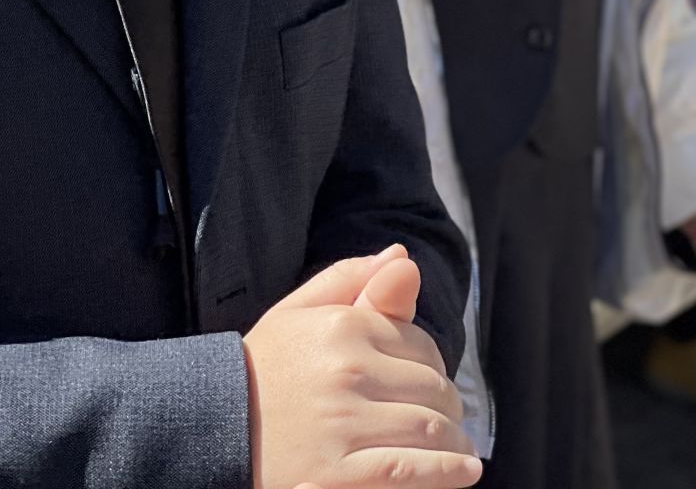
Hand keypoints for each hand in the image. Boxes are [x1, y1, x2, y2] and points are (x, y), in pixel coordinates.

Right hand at [245, 245, 479, 488]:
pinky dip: (444, 473)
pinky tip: (464, 473)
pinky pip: (406, 469)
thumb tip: (402, 256)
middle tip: (450, 424)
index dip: (434, 370)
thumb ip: (352, 279)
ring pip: (428, 429)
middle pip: (431, 389)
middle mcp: (347, 372)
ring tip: (461, 455)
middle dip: (448, 408)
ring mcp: (341, 425)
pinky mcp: (334, 474)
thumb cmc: (257, 371)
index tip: (431, 389)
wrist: (203, 434)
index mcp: (343, 328)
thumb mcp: (296, 314)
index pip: (422, 347)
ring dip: (454, 444)